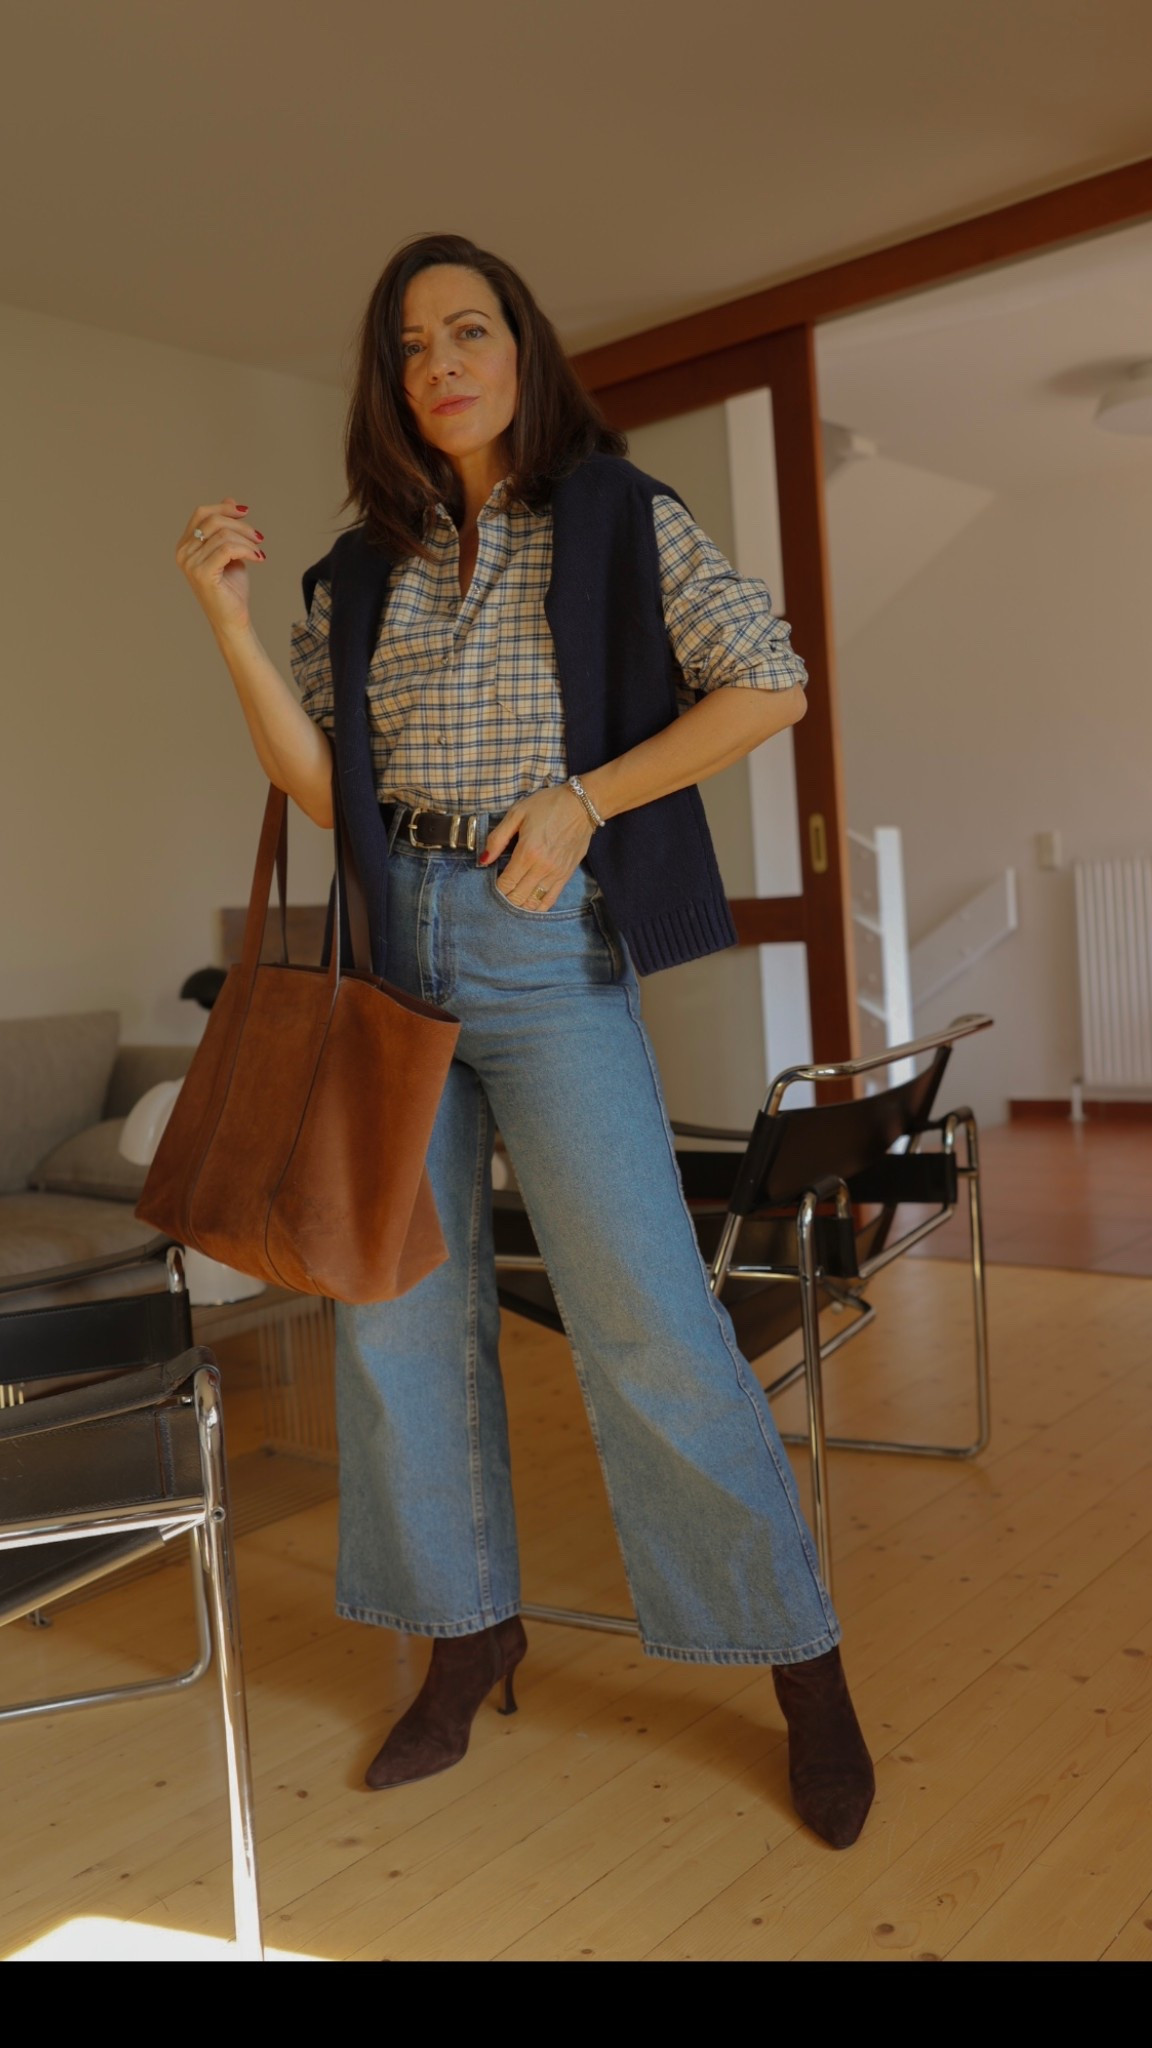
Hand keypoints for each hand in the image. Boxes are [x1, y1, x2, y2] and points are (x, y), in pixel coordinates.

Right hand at [176, 499, 265, 636]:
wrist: (233, 619)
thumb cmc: (231, 588)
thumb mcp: (230, 551)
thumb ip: (227, 528)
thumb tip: (230, 500)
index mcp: (185, 545)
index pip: (201, 513)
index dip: (224, 509)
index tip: (246, 513)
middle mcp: (183, 552)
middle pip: (213, 521)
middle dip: (240, 526)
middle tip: (259, 538)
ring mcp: (190, 563)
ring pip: (224, 535)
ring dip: (248, 541)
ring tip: (259, 552)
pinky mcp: (202, 573)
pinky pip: (228, 549)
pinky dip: (247, 550)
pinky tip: (259, 558)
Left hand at [481, 784, 593, 909]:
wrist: (582, 805)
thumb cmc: (548, 805)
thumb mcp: (517, 813)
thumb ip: (498, 838)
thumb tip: (483, 860)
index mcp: (527, 852)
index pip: (506, 883)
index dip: (497, 888)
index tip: (493, 882)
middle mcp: (542, 868)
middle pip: (518, 897)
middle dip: (506, 898)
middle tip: (501, 891)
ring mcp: (556, 874)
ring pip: (533, 902)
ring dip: (520, 904)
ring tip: (514, 897)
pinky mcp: (567, 875)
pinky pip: (550, 900)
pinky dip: (538, 906)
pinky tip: (530, 902)